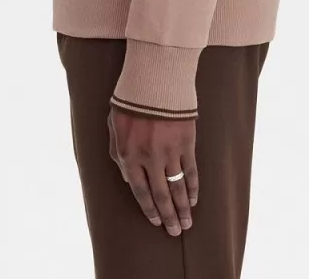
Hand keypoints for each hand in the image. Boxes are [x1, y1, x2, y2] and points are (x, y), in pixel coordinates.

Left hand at [107, 106, 198, 235]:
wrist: (154, 78)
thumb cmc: (130, 99)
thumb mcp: (114, 124)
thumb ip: (117, 152)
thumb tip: (126, 176)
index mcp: (129, 154)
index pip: (139, 190)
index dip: (148, 208)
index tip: (156, 221)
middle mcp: (149, 158)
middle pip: (160, 194)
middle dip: (168, 215)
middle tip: (175, 231)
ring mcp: (169, 152)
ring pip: (177, 187)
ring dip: (182, 207)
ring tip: (187, 223)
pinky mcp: (186, 143)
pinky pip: (191, 171)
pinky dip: (193, 187)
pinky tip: (194, 198)